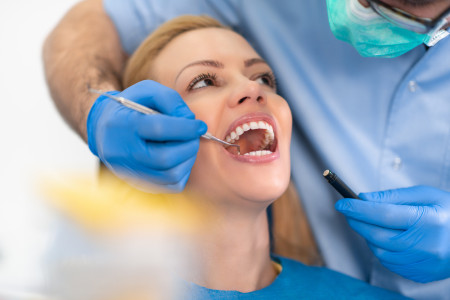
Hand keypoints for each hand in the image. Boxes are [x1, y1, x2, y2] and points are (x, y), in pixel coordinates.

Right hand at [87, 80, 206, 191]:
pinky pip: (170, 186)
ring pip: (170, 175)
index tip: (200, 125)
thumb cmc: (129, 107)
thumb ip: (170, 99)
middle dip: (188, 146)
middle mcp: (123, 152)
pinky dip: (182, 172)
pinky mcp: (138, 183)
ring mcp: (129, 172)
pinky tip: (180, 158)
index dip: (185, 128)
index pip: (158, 129)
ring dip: (188, 160)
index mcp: (124, 124)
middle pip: (165, 158)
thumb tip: (190, 119)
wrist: (102, 129)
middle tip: (194, 136)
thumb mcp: (146, 91)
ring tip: (187, 145)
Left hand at [335, 185, 449, 282]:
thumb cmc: (449, 212)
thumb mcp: (426, 195)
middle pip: (377, 235)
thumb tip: (363, 198)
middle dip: (358, 221)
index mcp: (428, 221)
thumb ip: (393, 196)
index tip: (342, 203)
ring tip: (370, 223)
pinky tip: (385, 238)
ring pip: (380, 251)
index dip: (358, 209)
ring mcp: (423, 264)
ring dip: (368, 236)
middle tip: (349, 211)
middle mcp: (426, 246)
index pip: (383, 215)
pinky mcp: (420, 274)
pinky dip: (381, 249)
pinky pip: (389, 263)